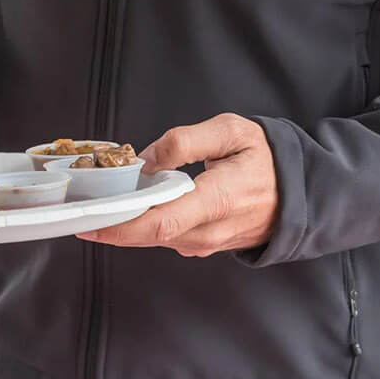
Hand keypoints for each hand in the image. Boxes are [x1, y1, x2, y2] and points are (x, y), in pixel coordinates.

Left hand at [79, 114, 277, 256]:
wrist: (301, 193)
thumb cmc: (267, 158)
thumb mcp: (231, 131)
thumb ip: (185, 142)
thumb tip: (146, 161)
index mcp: (218, 200)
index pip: (160, 222)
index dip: (120, 225)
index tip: (88, 221)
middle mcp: (210, 231)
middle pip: (149, 236)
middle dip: (111, 225)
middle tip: (78, 211)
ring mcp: (206, 245)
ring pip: (154, 239)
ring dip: (126, 224)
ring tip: (101, 204)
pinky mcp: (202, 247)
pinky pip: (165, 238)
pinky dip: (143, 224)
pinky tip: (132, 207)